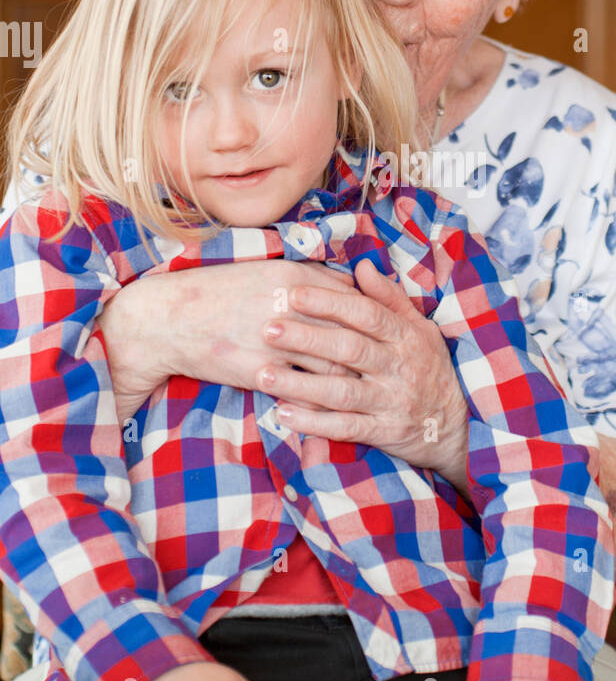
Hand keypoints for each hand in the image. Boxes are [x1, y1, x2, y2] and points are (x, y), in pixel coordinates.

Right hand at [96, 259, 356, 422]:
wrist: (168, 318)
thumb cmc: (219, 292)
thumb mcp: (266, 271)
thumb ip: (308, 279)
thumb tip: (347, 287)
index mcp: (295, 277)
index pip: (354, 300)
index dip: (371, 321)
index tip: (378, 336)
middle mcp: (291, 307)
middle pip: (351, 334)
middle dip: (369, 355)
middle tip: (381, 370)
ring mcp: (277, 342)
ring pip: (334, 367)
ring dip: (350, 383)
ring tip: (361, 394)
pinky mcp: (261, 372)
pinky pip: (304, 393)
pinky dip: (321, 403)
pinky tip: (329, 409)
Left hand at [257, 258, 469, 474]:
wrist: (456, 425)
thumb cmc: (429, 368)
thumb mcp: (421, 328)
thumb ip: (390, 299)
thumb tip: (361, 267)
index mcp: (406, 337)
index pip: (366, 314)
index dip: (330, 303)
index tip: (294, 293)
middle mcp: (399, 368)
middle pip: (350, 349)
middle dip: (307, 338)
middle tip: (268, 328)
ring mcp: (391, 402)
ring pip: (342, 391)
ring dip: (301, 384)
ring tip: (263, 373)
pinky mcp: (384, 433)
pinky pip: (346, 428)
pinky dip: (314, 423)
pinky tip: (283, 414)